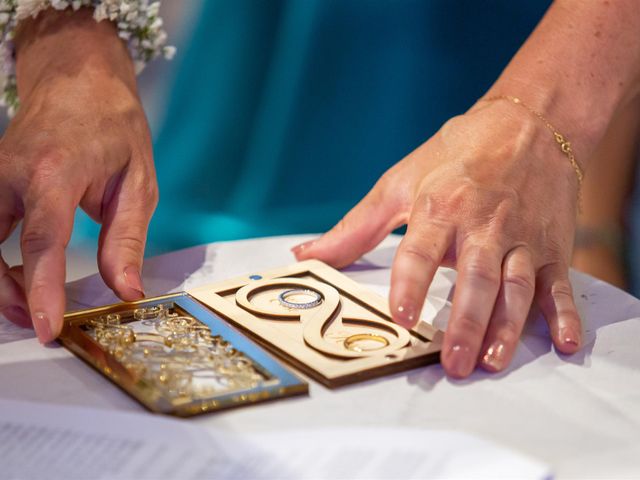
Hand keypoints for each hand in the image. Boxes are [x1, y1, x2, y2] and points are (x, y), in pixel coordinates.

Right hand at [0, 9, 156, 342]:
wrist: (79, 79)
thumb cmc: (114, 128)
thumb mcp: (138, 184)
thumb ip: (126, 241)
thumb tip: (125, 290)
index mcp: (55, 172)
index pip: (42, 241)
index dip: (41, 290)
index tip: (46, 327)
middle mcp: (10, 173)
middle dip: (8, 294)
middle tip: (37, 321)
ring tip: (29, 302)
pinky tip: (18, 274)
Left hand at [294, 99, 581, 377]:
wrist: (532, 122)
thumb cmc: (459, 153)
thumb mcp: (400, 182)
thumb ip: (356, 226)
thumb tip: (306, 256)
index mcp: (441, 206)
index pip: (421, 250)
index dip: (411, 282)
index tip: (400, 316)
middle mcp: (483, 224)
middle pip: (475, 278)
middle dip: (465, 323)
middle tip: (453, 364)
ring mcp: (521, 237)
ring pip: (516, 287)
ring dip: (507, 327)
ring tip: (492, 362)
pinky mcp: (551, 246)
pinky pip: (560, 283)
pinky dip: (565, 313)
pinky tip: (564, 342)